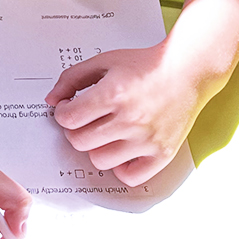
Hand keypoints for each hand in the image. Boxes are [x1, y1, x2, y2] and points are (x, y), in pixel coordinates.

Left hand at [46, 43, 203, 185]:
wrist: (186, 71)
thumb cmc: (147, 65)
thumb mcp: (105, 62)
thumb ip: (72, 78)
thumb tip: (52, 100)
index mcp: (114, 93)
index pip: (69, 118)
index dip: (63, 114)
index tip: (68, 110)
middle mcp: (130, 119)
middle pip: (80, 141)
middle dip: (76, 130)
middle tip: (85, 121)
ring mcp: (146, 139)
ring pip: (100, 160)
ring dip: (97, 147)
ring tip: (106, 133)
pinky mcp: (161, 154)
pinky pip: (130, 177)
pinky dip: (122, 167)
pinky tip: (122, 150)